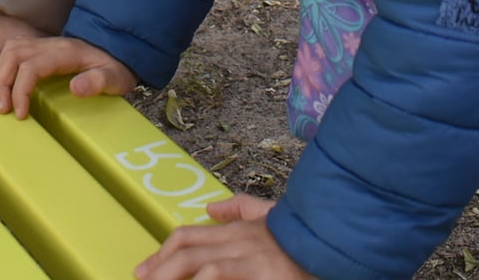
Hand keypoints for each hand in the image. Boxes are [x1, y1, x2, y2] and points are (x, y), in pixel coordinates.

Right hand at [0, 35, 136, 116]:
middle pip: (13, 55)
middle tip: (5, 109)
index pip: (31, 67)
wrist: (121, 48)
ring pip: (10, 50)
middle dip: (3, 83)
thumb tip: (75, 88)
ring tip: (3, 100)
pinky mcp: (41, 47)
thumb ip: (98, 82)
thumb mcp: (115, 78)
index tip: (20, 113)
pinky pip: (14, 49)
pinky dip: (5, 66)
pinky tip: (8, 84)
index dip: (20, 90)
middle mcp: (51, 44)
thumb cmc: (116, 67)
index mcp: (65, 53)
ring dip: (1, 74)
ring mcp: (45, 43)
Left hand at [136, 196, 306, 279]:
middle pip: (187, 253)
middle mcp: (238, 243)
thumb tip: (212, 207)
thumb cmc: (302, 235)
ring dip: (179, 278)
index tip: (144, 270)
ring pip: (203, 267)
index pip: (187, 236)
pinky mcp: (264, 276)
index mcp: (236, 230)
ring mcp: (250, 260)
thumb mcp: (268, 215)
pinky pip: (222, 279)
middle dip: (161, 269)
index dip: (161, 253)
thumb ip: (240, 208)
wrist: (334, 240)